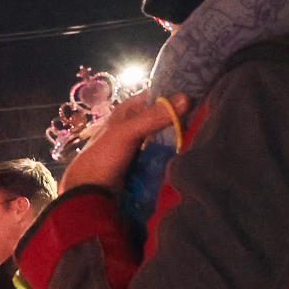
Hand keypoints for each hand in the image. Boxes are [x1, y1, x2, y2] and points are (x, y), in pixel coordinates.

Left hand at [59, 94, 188, 195]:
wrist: (88, 192)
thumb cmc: (103, 156)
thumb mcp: (127, 132)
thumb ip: (154, 117)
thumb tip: (186, 98)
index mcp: (127, 110)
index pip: (156, 95)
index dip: (174, 96)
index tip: (197, 99)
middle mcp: (134, 123)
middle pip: (163, 117)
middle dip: (178, 120)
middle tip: (199, 124)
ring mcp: (139, 143)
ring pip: (164, 135)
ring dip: (176, 138)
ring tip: (196, 138)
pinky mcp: (142, 161)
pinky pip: (161, 152)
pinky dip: (169, 153)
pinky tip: (183, 154)